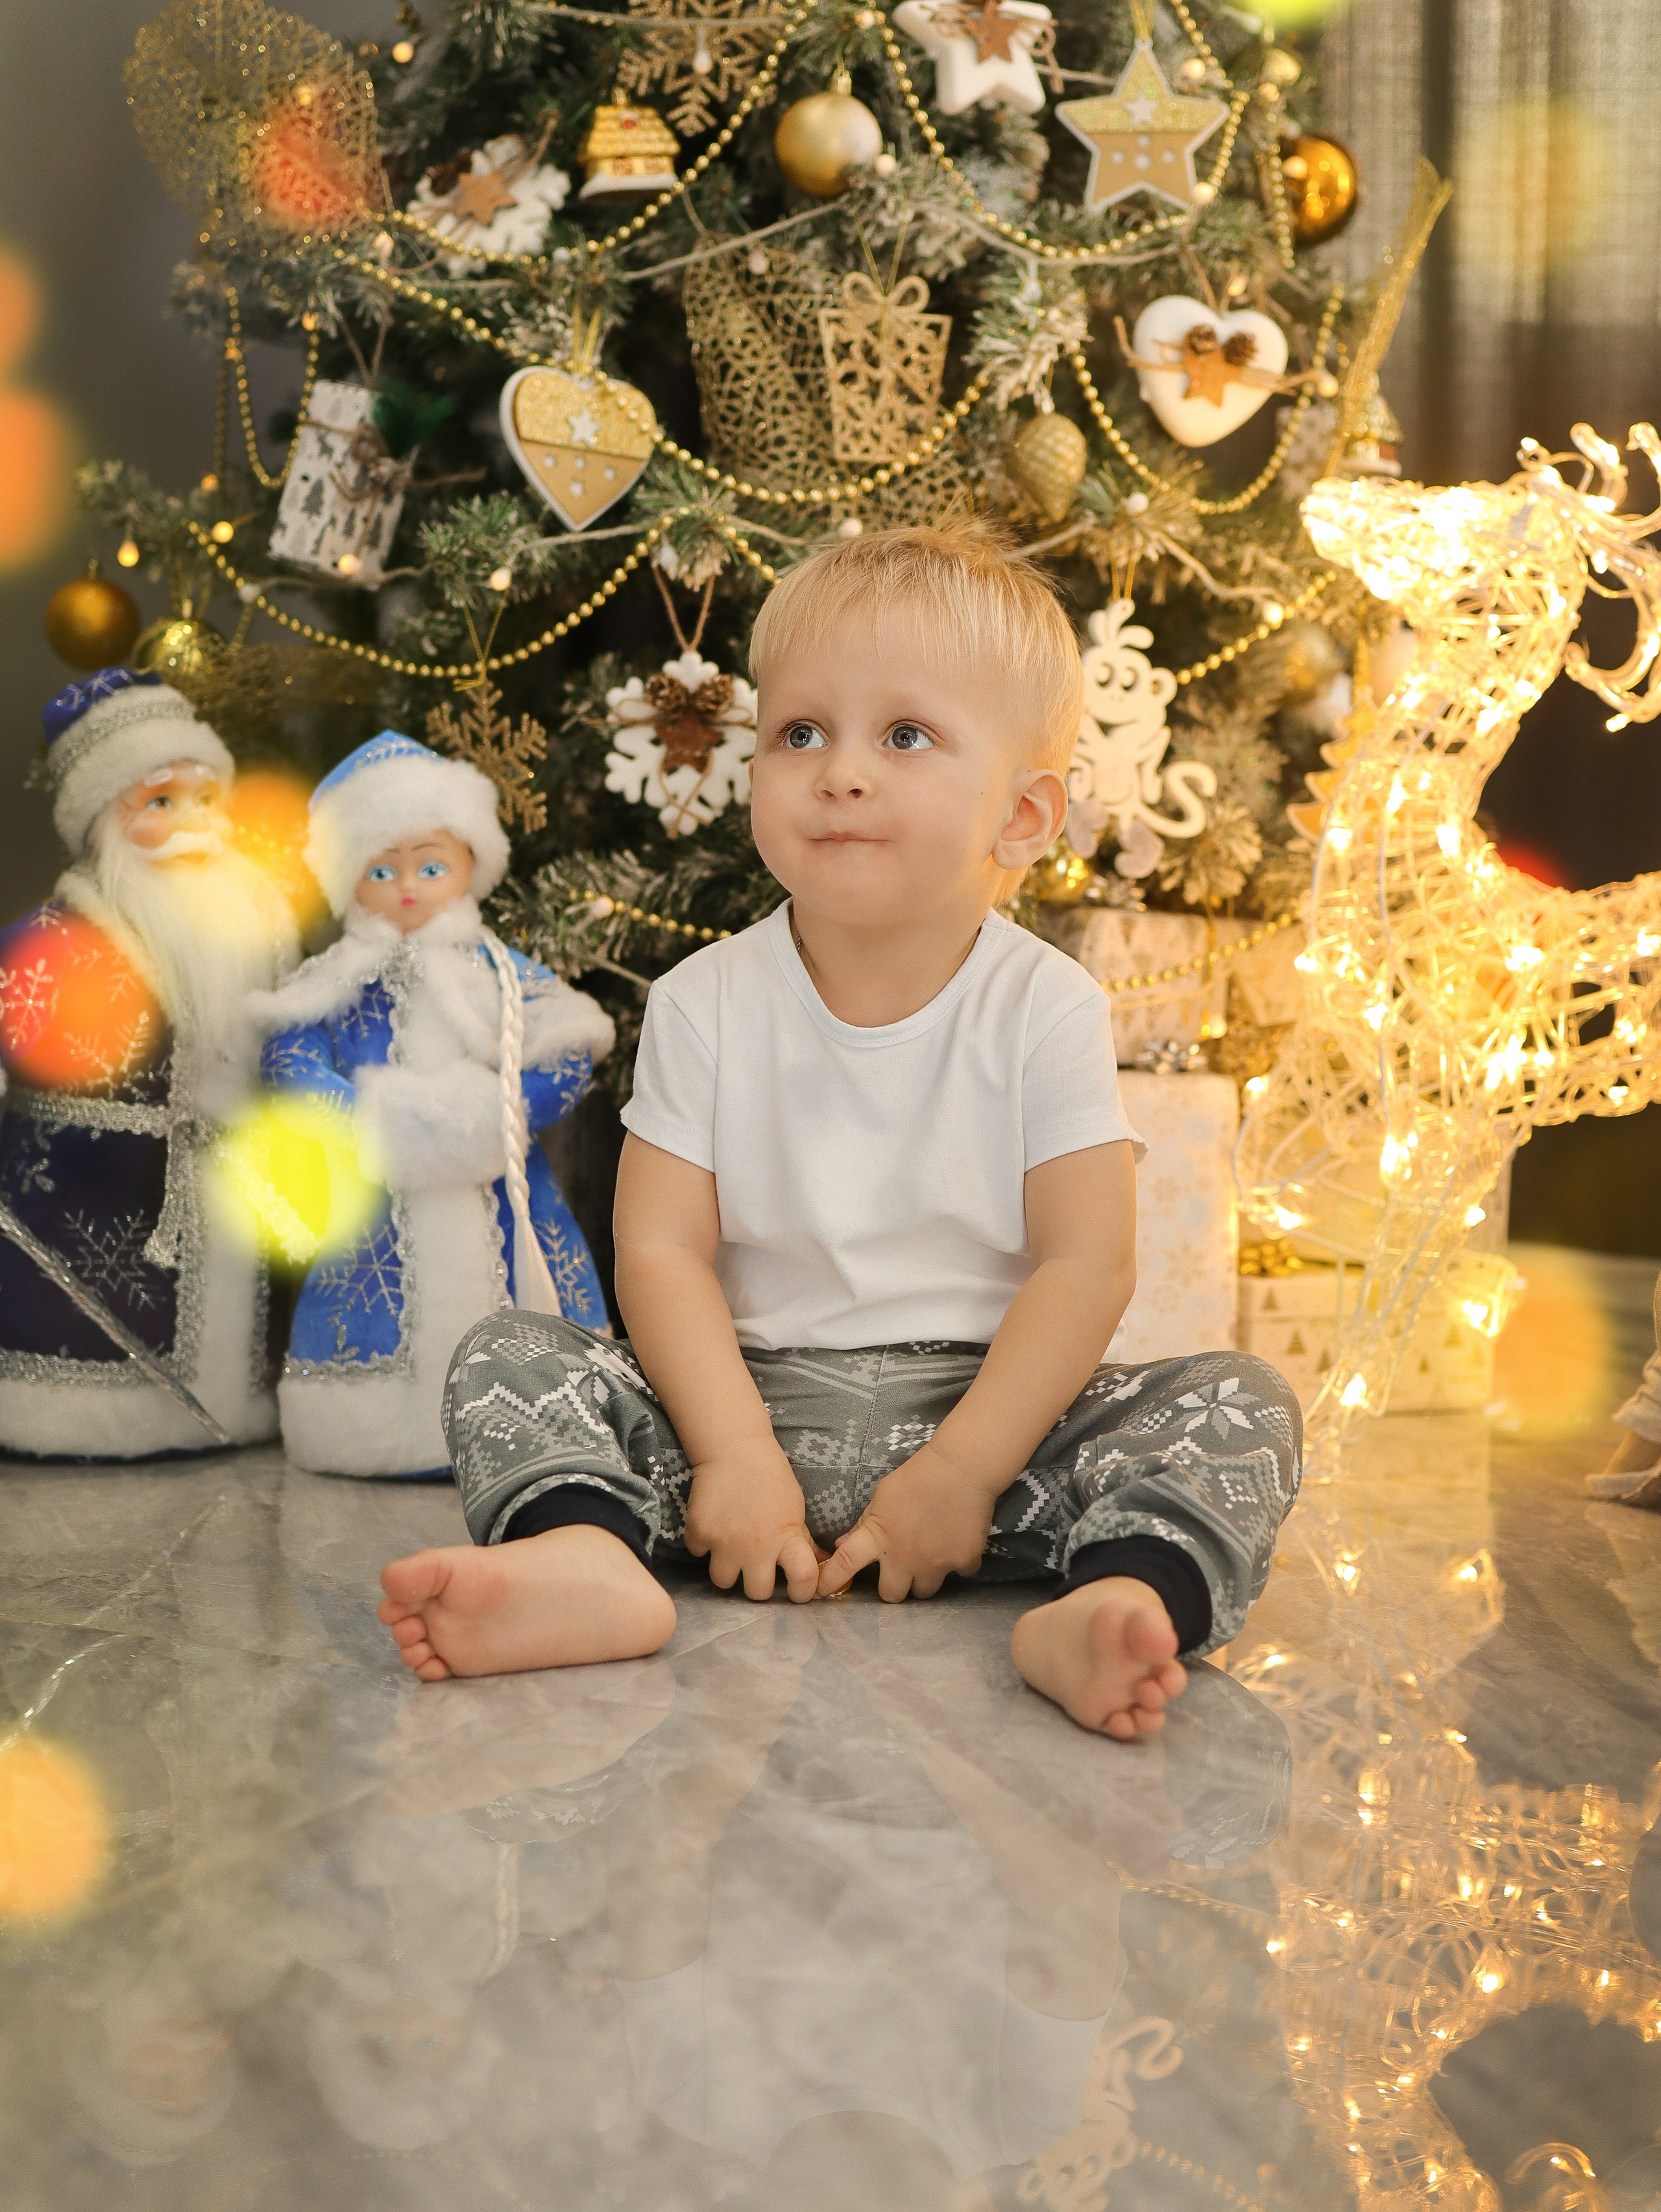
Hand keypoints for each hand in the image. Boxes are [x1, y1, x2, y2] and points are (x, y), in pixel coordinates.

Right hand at [684, 1440, 820, 1601]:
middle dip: (758, 1584)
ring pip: (723, 1582)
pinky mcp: (699, 1533)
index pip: (804, 1580)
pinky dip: (703, 1544)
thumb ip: (802, 1539)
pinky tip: (712, 1527)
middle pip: (757, 1594)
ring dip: (728, 1570)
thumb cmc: (772, 1477)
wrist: (735, 1449)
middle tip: (757, 1568)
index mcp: (786, 1538)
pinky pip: (698, 1554)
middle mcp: (756, 1547)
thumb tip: (819, 1563)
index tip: (797, 1592)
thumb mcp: (795, 1508)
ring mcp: (724, 1543)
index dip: (803, 1593)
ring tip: (730, 1551)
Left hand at [817, 1443, 1000, 1601]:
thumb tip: (842, 1544)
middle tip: (901, 1568)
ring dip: (924, 1578)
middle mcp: (904, 1557)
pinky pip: (959, 1574)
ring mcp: (935, 1564)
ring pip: (924, 1592)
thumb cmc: (917, 1477)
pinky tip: (958, 1542)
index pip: (845, 1563)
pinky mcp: (962, 1562)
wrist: (961, 1468)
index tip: (820, 1592)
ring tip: (932, 1555)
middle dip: (894, 1586)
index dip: (830, 1580)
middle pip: (891, 1596)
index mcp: (879, 1536)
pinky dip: (958, 1563)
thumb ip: (865, 1524)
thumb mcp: (882, 1496)